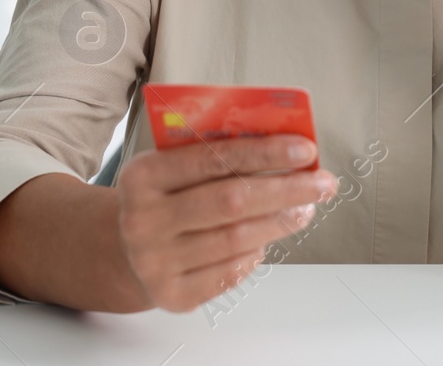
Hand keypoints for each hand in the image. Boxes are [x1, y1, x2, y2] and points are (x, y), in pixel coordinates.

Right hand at [115, 134, 336, 311]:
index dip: (264, 153)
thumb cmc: (162, 199)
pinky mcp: (172, 295)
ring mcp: (156, 261)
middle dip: (286, 190)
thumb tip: (282, 147)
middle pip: (231, 201)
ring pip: (235, 239)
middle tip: (322, 183)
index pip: (214, 158)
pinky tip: (268, 239)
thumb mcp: (170, 167)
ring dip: (279, 222)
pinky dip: (255, 254)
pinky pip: (228, 272)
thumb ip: (213, 154)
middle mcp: (144, 219)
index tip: (305, 149)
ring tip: (305, 209)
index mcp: (143, 175)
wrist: (121, 250)